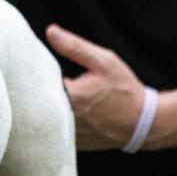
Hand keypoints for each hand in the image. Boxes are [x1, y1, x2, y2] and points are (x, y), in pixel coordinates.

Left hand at [46, 25, 147, 150]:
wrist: (142, 122)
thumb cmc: (124, 90)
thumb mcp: (103, 62)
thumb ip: (74, 47)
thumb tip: (51, 32)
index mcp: (69, 97)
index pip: (37, 82)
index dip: (34, 72)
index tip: (35, 65)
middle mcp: (64, 119)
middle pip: (38, 101)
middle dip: (39, 89)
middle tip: (41, 80)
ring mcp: (68, 135)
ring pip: (46, 116)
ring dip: (47, 106)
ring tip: (55, 96)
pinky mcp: (72, 143)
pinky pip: (56, 130)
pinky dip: (57, 121)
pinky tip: (64, 112)